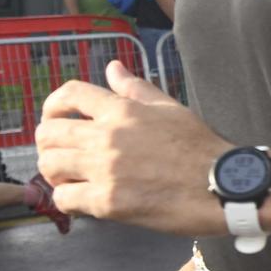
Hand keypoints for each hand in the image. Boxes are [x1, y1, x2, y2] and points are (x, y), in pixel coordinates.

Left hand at [36, 61, 229, 230]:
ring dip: (54, 174)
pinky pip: (64, 199)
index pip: (68, 95)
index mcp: (122, 109)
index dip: (52, 107)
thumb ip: (136, 90)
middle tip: (60, 156)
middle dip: (48, 144)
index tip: (54, 120)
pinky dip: (67, 201)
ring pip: (50, 165)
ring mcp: (106, 169)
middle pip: (49, 132)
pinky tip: (82, 203)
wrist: (222, 186)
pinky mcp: (108, 202)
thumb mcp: (170, 109)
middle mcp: (108, 135)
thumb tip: (113, 68)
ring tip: (69, 180)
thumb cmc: (200, 148)